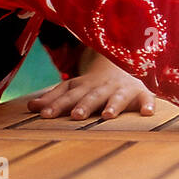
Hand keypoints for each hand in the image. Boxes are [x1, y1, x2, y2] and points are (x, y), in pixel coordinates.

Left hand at [27, 49, 155, 120]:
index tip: (45, 115)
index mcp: (85, 86)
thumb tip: (30, 107)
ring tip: (108, 115)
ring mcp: (123, 89)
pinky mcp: (141, 92)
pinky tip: (148, 113)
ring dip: (113, 104)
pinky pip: (146, 98)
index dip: (57, 104)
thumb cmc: (96, 84)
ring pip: (118, 97)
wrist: (126, 63)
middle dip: (84, 104)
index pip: (69, 95)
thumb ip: (55, 97)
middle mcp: (103, 87)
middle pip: (92, 96)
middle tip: (76, 115)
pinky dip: (148, 104)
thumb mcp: (76, 87)